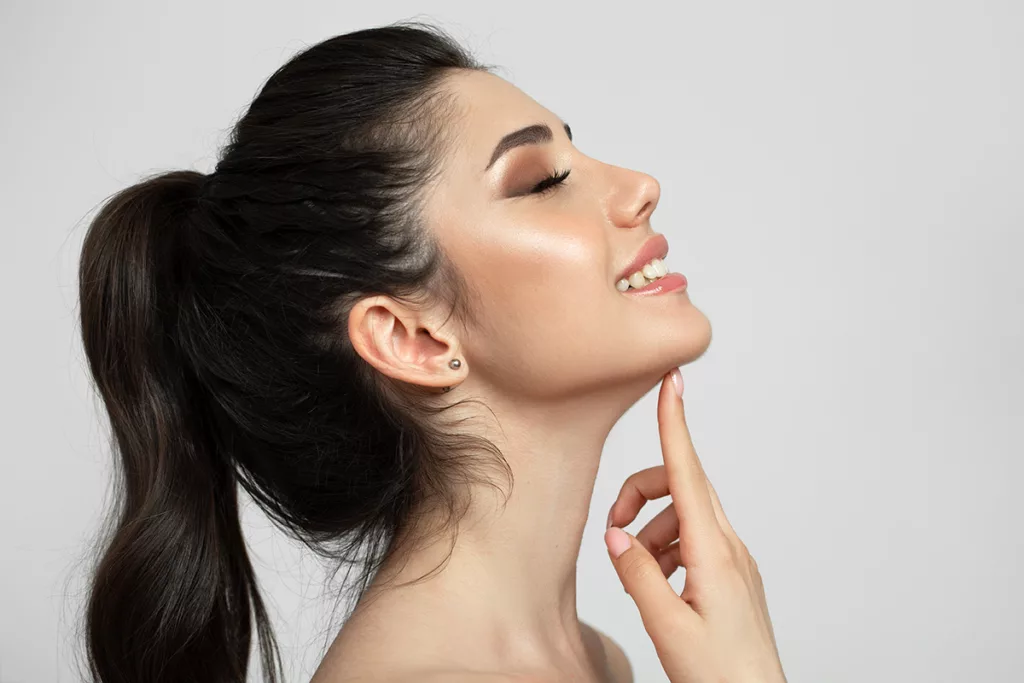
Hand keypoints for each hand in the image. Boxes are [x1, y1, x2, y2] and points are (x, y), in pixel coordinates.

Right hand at [604, 368, 786, 682]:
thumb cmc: (721, 675)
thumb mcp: (668, 628)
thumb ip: (639, 576)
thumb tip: (618, 537)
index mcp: (714, 553)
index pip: (688, 473)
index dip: (676, 423)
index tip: (673, 381)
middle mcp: (729, 547)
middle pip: (681, 488)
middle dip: (641, 494)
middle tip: (613, 531)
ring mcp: (733, 560)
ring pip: (684, 515)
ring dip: (651, 531)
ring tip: (639, 574)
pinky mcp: (731, 575)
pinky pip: (693, 541)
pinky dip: (666, 549)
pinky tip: (659, 585)